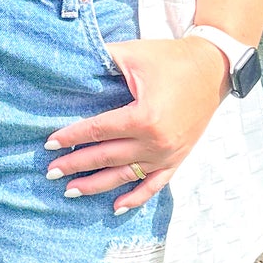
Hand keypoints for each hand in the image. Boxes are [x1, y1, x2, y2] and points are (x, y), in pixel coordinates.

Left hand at [45, 36, 228, 213]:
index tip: (49, 144)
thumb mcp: (133, 54)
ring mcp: (168, 154)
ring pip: (125, 176)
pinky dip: (135, 198)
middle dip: (75, 165)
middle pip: (106, 157)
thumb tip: (71, 63)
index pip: (97, 131)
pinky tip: (116, 207)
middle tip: (51, 172)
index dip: (71, 137)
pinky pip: (154, 185)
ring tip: (71, 191)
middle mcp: (156, 141)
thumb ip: (102, 60)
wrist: (213, 67)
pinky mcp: (178, 158)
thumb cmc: (171, 58)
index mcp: (144, 117)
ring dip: (96, 185)